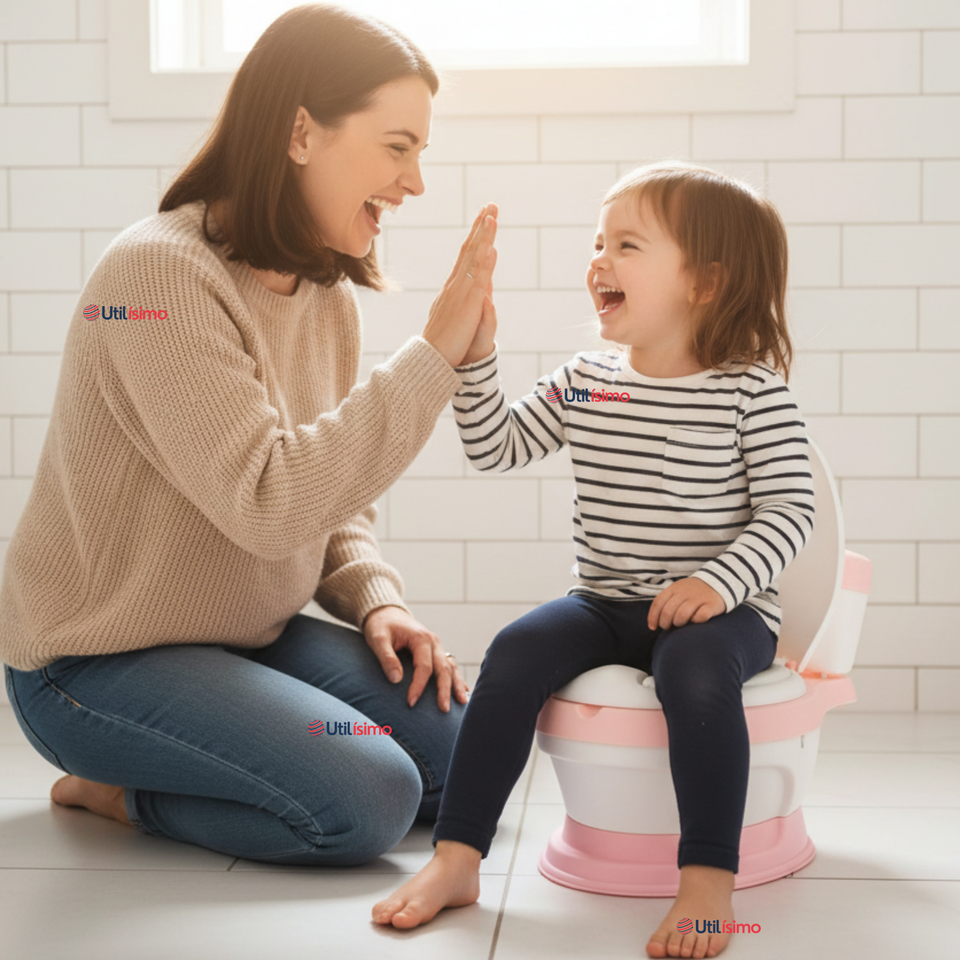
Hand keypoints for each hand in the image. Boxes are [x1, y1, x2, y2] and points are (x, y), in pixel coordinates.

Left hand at [363, 605, 469, 711]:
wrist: (386, 613)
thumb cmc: (381, 626)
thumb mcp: (378, 639)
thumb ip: (386, 658)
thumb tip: (396, 680)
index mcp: (421, 638)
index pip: (424, 666)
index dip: (418, 686)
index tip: (411, 702)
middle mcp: (434, 642)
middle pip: (443, 668)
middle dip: (444, 690)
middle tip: (444, 709)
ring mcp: (437, 647)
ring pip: (451, 667)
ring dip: (457, 685)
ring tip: (462, 702)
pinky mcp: (436, 652)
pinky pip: (449, 666)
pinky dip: (456, 679)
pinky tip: (463, 691)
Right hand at [422, 203, 497, 366]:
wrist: (430, 358)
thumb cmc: (442, 341)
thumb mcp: (453, 316)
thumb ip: (464, 302)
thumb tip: (472, 292)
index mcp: (453, 287)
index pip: (466, 255)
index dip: (475, 235)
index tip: (483, 217)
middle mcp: (455, 285)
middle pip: (469, 250)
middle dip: (481, 227)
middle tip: (490, 205)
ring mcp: (460, 294)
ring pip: (473, 260)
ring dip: (483, 237)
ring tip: (491, 216)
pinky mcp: (467, 306)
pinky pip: (477, 281)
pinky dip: (484, 264)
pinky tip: (491, 249)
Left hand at [647, 578, 725, 630]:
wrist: (718, 582)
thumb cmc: (692, 592)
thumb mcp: (677, 591)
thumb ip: (666, 602)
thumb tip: (654, 622)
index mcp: (674, 588)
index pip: (658, 603)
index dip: (653, 617)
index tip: (653, 627)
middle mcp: (685, 593)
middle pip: (668, 611)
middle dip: (665, 623)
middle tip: (669, 627)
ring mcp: (698, 598)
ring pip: (682, 615)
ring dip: (679, 623)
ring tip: (681, 624)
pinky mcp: (711, 605)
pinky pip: (700, 616)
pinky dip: (696, 621)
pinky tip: (695, 621)